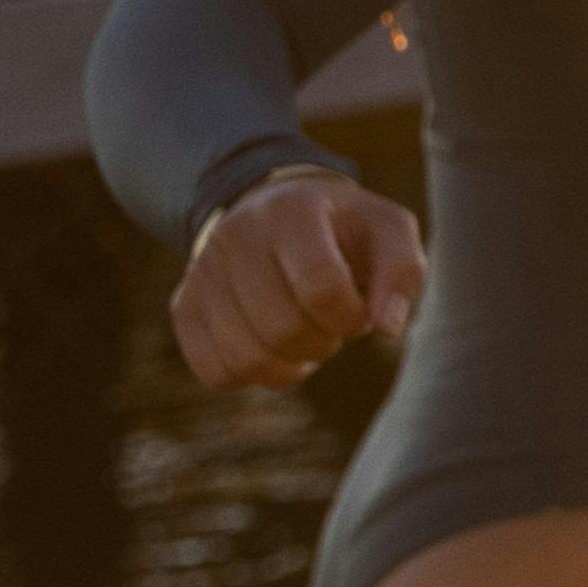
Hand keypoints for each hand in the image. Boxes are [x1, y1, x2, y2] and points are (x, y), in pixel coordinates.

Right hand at [171, 171, 427, 388]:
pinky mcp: (183, 306)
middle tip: (331, 325)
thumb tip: (386, 327)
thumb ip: (403, 271)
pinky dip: (253, 375)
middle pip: (281, 329)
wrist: (274, 211)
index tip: (359, 313)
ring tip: (304, 336)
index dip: (349, 316)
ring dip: (290, 364)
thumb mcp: (387, 231)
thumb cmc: (343, 230)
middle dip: (322, 342)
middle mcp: (236, 236)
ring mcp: (202, 273)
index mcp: (292, 212)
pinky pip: (214, 371)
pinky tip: (272, 349)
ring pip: (245, 357)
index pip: (320, 286)